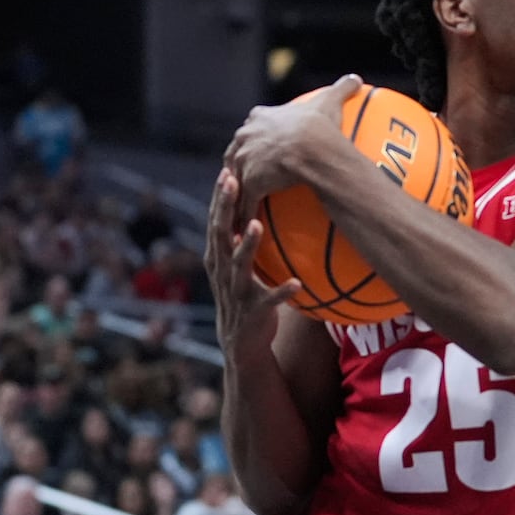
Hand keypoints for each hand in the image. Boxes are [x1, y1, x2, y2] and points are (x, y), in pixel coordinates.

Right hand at [205, 167, 300, 359]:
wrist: (242, 343)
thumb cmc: (246, 295)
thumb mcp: (241, 266)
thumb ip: (245, 241)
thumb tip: (263, 207)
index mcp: (219, 258)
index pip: (216, 222)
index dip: (220, 198)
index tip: (226, 171)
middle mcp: (222, 271)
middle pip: (220, 234)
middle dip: (225, 207)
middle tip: (233, 181)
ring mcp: (236, 291)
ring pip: (239, 264)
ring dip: (247, 244)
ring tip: (257, 224)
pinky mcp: (253, 311)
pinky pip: (269, 300)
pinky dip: (282, 291)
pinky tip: (297, 283)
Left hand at [225, 75, 361, 221]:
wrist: (313, 147)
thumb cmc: (320, 125)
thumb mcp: (330, 102)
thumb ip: (340, 89)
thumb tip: (356, 78)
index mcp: (259, 119)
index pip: (250, 128)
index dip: (253, 138)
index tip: (257, 145)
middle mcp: (245, 139)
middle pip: (236, 154)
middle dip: (238, 166)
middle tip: (243, 177)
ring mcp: (245, 163)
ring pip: (236, 182)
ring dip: (236, 196)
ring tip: (237, 208)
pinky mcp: (250, 184)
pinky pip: (246, 205)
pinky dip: (245, 218)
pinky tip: (246, 229)